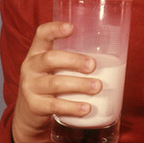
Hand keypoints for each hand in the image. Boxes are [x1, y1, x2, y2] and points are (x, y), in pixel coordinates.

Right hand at [11, 21, 99, 142]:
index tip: (72, 27)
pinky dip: (72, 107)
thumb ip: (72, 60)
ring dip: (79, 85)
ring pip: (55, 83)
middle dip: (74, 61)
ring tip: (97, 87)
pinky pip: (55, 106)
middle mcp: (30, 67)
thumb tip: (115, 55)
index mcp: (37, 52)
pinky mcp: (35, 106)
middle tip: (93, 65)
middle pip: (51, 59)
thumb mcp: (54, 68)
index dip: (55, 28)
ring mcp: (31, 87)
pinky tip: (86, 108)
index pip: (41, 34)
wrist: (29, 115)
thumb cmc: (51, 84)